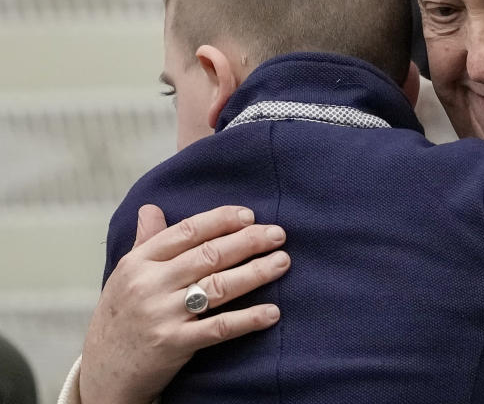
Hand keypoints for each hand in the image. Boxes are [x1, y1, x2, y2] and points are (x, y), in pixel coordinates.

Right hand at [79, 205, 289, 403]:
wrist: (102, 374)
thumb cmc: (120, 318)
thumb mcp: (125, 276)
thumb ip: (145, 241)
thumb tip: (151, 207)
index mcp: (139, 262)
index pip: (187, 231)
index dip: (222, 220)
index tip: (250, 215)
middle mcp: (149, 284)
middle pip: (209, 255)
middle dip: (249, 241)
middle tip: (279, 234)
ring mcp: (161, 315)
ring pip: (218, 286)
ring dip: (256, 273)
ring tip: (282, 262)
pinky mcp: (173, 344)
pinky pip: (218, 328)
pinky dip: (248, 319)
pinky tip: (272, 312)